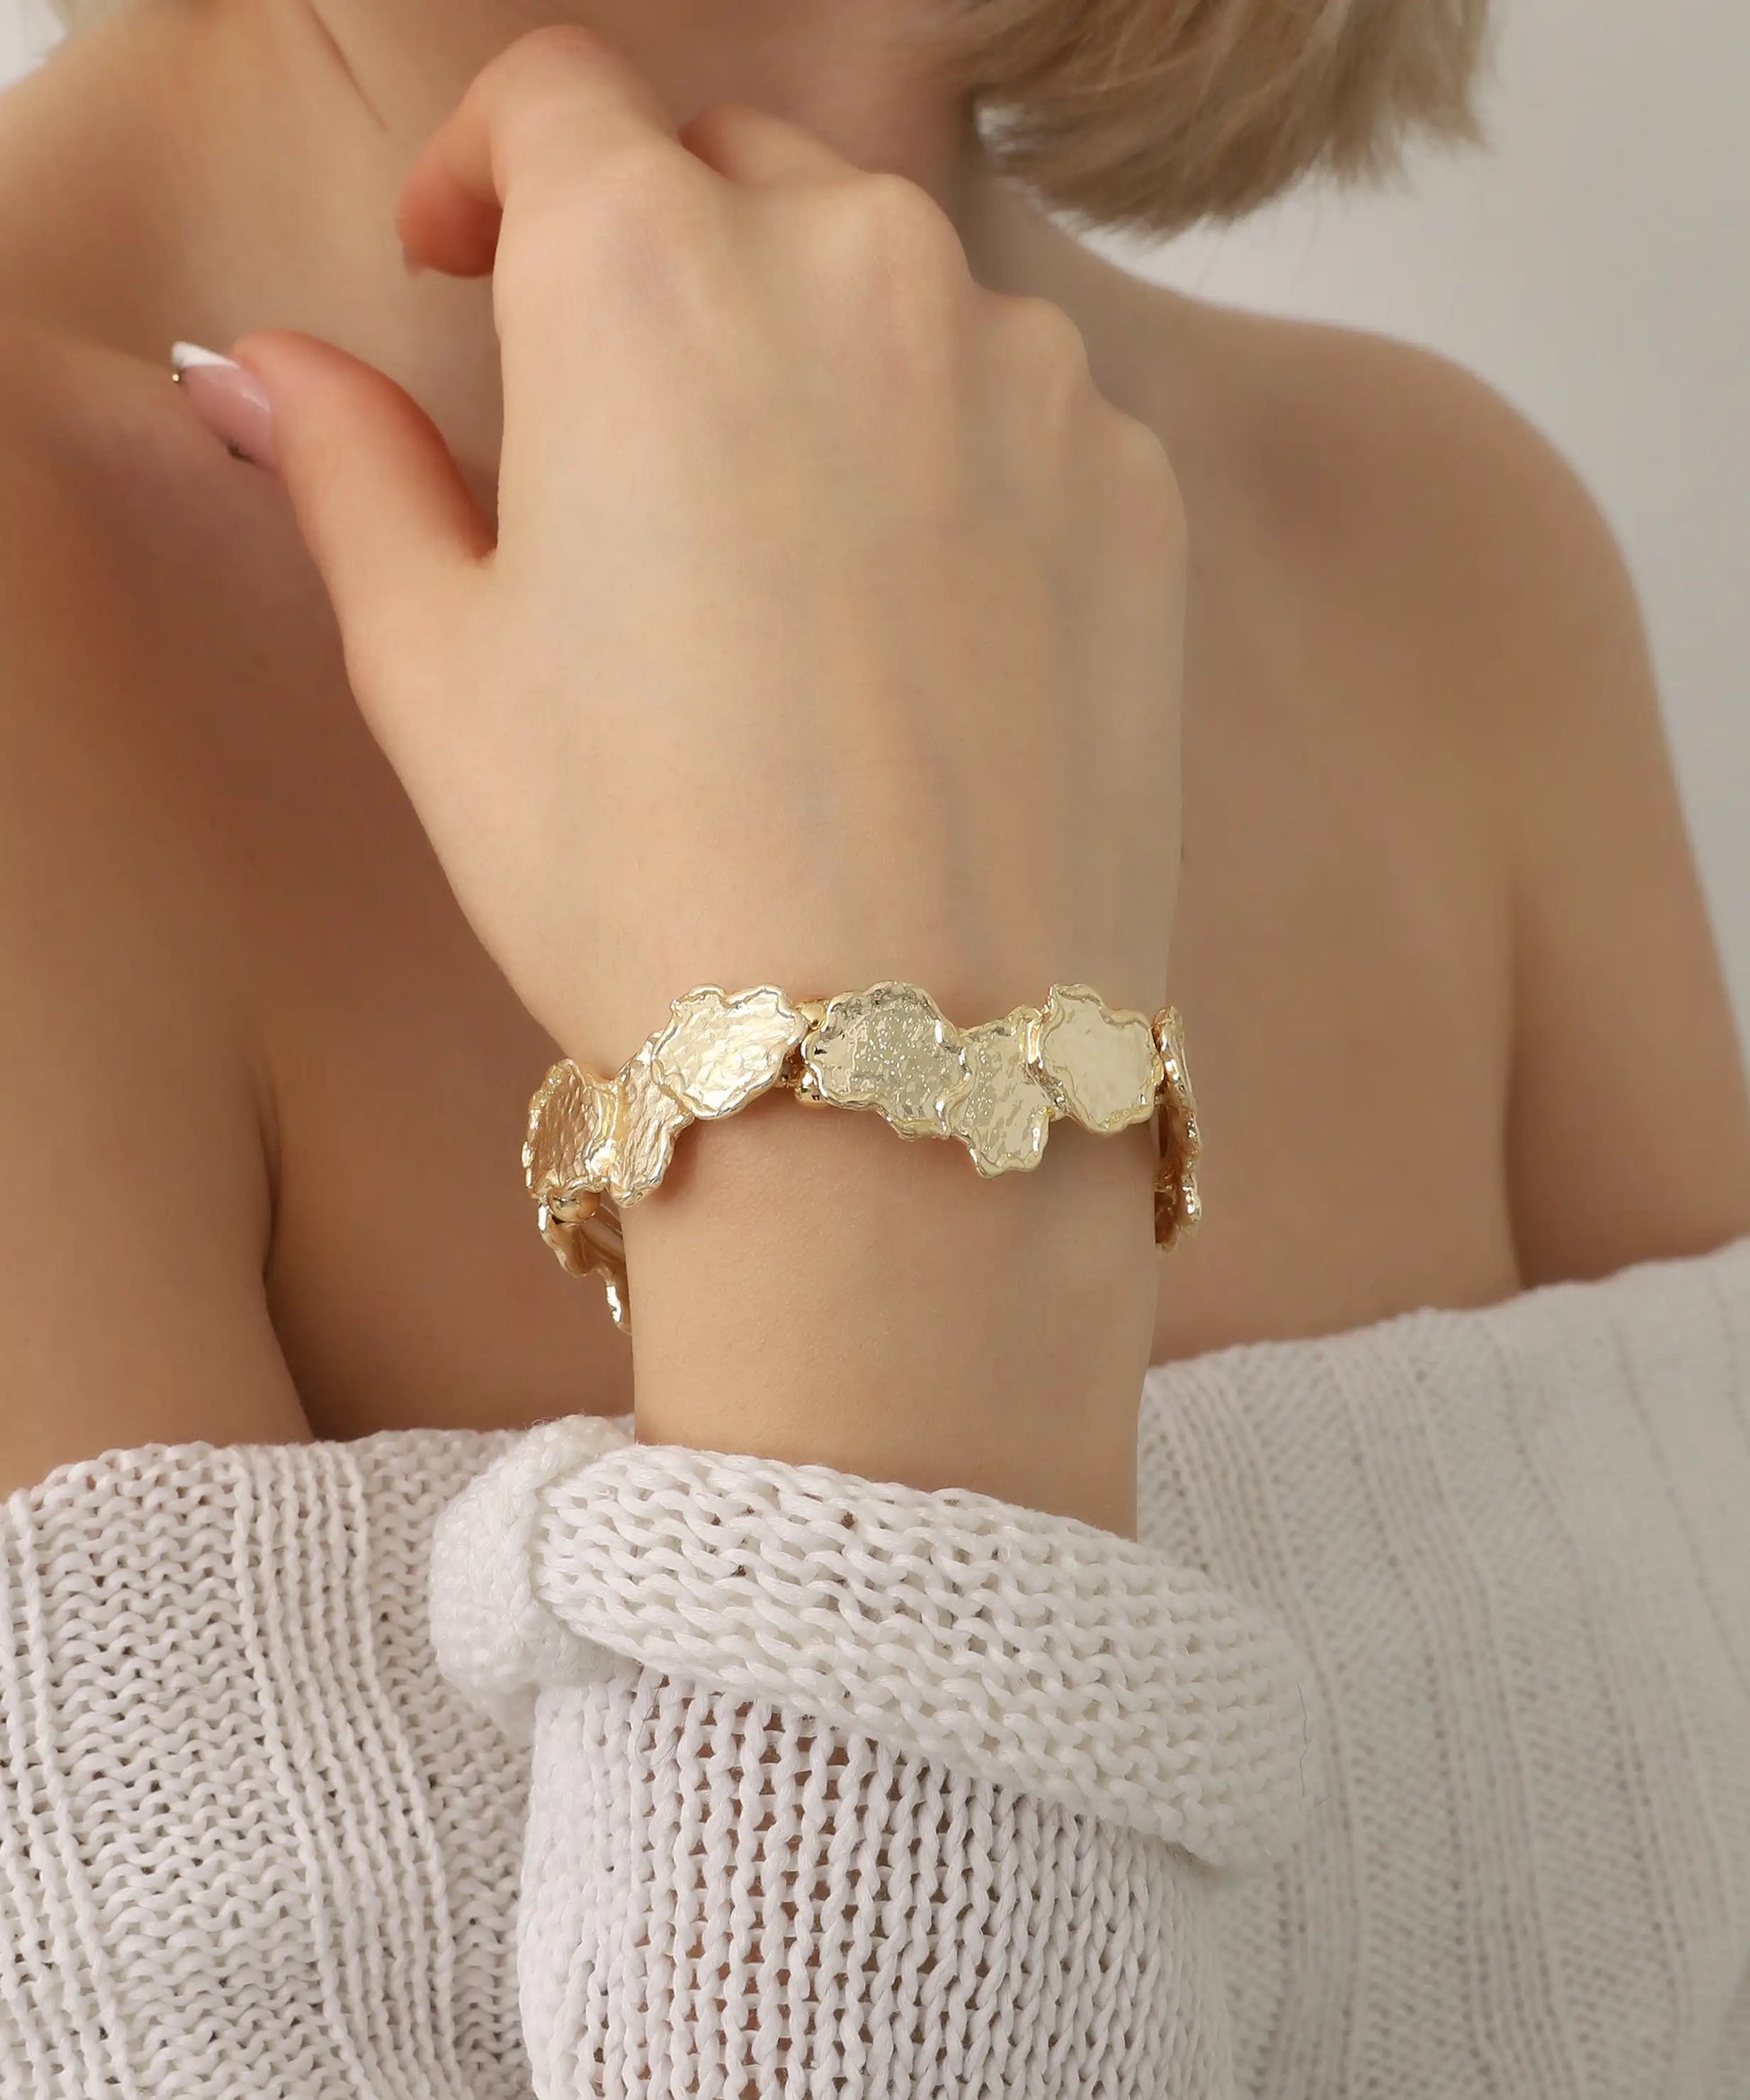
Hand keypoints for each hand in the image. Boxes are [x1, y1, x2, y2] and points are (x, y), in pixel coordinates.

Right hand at [230, 25, 1186, 1075]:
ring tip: (776, 561)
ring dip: (818, 360)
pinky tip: (911, 620)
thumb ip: (352, 469)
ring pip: (896, 287)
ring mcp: (1028, 373)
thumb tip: (267, 370)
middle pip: (739, 172)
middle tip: (620, 432)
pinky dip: (955, 456)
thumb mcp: (436, 670)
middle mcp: (860, 267)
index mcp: (648, 274)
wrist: (901, 1061)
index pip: (561, 98)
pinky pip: (1023, 406)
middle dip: (659, 256)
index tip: (471, 260)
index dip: (493, 166)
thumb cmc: (637, 875)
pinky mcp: (1137, 488)